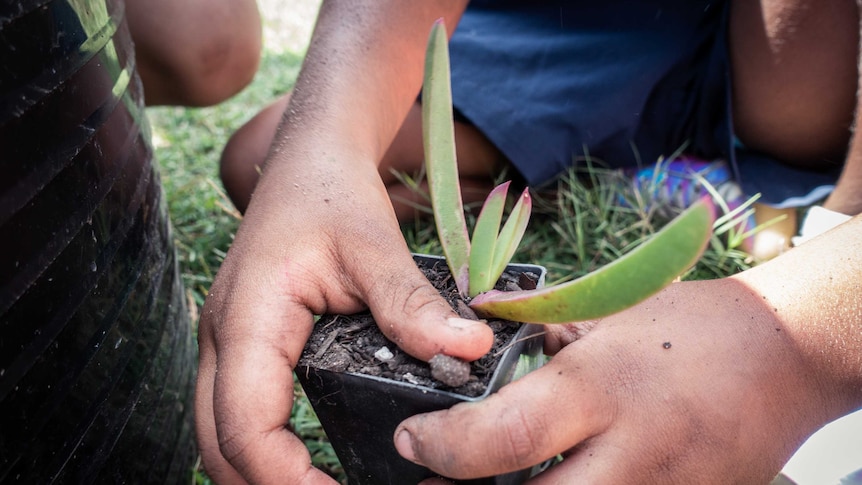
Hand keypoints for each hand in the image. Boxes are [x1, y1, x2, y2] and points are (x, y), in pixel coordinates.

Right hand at [194, 161, 492, 482]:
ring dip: (263, 475)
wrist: (308, 162)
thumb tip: (470, 347)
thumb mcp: (374, 243)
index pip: (244, 426)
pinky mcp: (246, 349)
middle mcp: (223, 341)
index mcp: (248, 320)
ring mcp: (228, 347)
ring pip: (220, 438)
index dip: (285, 478)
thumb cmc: (330, 194)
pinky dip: (266, 452)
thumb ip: (412, 301)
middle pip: (218, 448)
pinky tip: (310, 464)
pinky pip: (240, 416)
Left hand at [394, 277, 840, 482]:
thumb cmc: (693, 326)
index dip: (441, 448)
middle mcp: (630, 455)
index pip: (500, 440)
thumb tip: (475, 322)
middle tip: (430, 481)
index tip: (410, 441)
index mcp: (601, 389)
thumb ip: (536, 324)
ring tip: (483, 481)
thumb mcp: (606, 312)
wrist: (785, 356)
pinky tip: (554, 481)